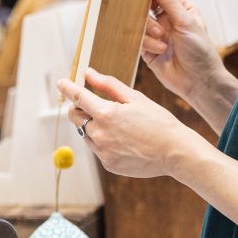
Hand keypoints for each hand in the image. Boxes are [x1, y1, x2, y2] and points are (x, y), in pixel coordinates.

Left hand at [56, 68, 201, 178]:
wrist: (176, 153)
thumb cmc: (159, 122)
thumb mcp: (136, 98)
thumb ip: (109, 85)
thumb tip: (89, 73)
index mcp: (106, 114)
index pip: (78, 98)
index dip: (68, 89)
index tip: (61, 83)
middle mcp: (99, 134)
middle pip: (76, 117)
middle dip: (79, 108)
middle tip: (91, 104)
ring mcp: (102, 151)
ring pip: (86, 134)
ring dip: (93, 126)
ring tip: (118, 126)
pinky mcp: (108, 164)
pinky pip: (98, 150)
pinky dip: (104, 142)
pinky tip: (124, 141)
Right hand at [141, 0, 225, 101]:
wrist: (198, 81)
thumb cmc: (201, 51)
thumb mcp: (187, 22)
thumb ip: (169, 2)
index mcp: (180, 8)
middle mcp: (166, 19)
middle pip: (145, 5)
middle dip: (144, 9)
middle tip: (144, 10)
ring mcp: (156, 34)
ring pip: (139, 22)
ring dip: (149, 30)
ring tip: (162, 39)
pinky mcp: (147, 49)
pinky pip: (137, 39)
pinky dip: (146, 43)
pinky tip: (160, 49)